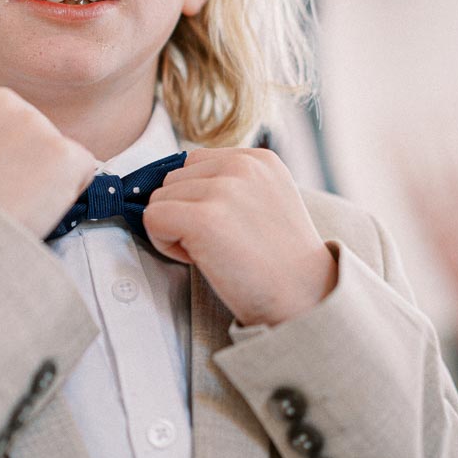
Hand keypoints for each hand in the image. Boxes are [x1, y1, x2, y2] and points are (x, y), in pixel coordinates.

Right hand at [0, 85, 95, 238]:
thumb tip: (0, 149)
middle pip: (30, 127)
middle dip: (24, 156)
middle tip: (0, 191)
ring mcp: (35, 122)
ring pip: (55, 149)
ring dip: (45, 174)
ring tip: (14, 201)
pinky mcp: (65, 151)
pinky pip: (81, 169)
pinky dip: (68, 191)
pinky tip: (37, 206)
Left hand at [143, 148, 337, 325]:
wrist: (304, 298)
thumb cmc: (280, 261)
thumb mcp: (267, 200)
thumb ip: (231, 183)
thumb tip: (176, 182)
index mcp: (259, 159)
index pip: (195, 162)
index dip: (199, 198)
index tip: (228, 226)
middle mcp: (242, 165)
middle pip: (173, 179)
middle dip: (185, 213)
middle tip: (220, 244)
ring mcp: (223, 190)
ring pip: (159, 199)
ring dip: (175, 230)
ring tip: (214, 252)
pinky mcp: (203, 218)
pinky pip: (153, 219)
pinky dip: (165, 246)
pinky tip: (199, 259)